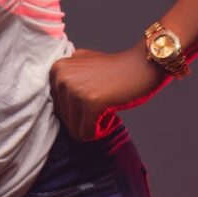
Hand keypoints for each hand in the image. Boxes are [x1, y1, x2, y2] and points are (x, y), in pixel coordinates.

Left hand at [48, 40, 168, 141]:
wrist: (143, 65)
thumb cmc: (116, 69)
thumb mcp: (82, 63)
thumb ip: (66, 76)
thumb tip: (54, 97)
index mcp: (56, 69)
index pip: (57, 108)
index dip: (78, 110)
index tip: (95, 98)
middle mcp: (61, 77)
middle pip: (64, 120)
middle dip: (85, 119)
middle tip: (103, 103)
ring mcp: (74, 89)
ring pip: (74, 129)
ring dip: (92, 125)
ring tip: (107, 108)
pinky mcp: (90, 102)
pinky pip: (85, 133)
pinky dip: (100, 131)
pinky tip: (111, 115)